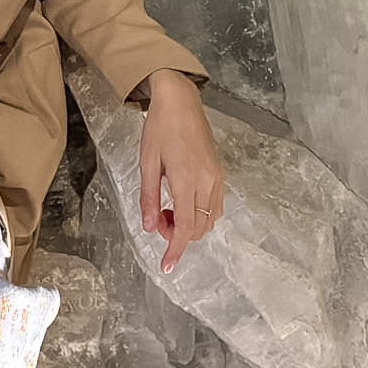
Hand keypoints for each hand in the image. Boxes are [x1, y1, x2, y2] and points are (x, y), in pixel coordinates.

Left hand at [137, 69, 224, 273]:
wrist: (180, 101)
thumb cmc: (160, 128)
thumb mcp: (147, 162)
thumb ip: (148, 197)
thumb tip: (148, 227)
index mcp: (187, 179)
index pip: (184, 227)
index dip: (174, 250)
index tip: (167, 266)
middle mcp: (207, 181)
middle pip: (198, 228)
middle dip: (176, 234)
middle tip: (156, 218)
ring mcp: (217, 178)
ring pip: (209, 220)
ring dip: (188, 225)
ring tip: (167, 208)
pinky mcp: (220, 173)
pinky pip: (215, 206)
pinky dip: (200, 214)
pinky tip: (183, 202)